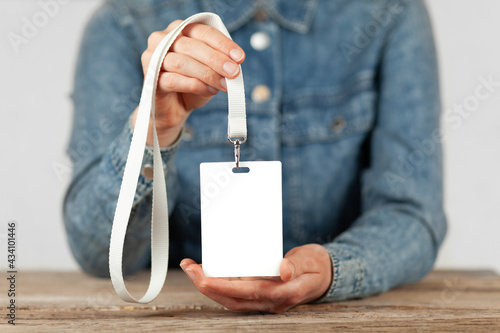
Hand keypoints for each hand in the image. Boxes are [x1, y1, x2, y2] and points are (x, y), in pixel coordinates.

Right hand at [132, 20, 244, 146]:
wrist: (174, 109)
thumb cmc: (192, 84)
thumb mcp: (210, 71)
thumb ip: (220, 64)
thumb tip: (234, 65)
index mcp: (180, 30)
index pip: (203, 31)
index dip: (223, 44)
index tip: (240, 58)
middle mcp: (163, 39)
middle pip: (193, 46)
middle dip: (217, 59)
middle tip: (234, 72)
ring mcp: (153, 58)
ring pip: (182, 62)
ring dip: (207, 74)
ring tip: (224, 85)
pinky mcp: (151, 79)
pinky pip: (174, 80)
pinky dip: (195, 85)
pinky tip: (209, 90)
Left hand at [180, 244, 332, 312]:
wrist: (323, 275)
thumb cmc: (315, 266)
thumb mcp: (311, 260)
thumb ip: (297, 264)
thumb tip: (284, 270)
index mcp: (284, 293)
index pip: (249, 292)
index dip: (226, 287)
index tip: (206, 279)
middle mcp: (271, 301)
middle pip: (234, 300)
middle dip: (208, 287)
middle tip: (190, 269)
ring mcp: (265, 300)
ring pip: (231, 299)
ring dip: (209, 286)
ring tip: (192, 269)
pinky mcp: (260, 296)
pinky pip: (236, 294)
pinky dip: (219, 285)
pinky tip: (208, 273)